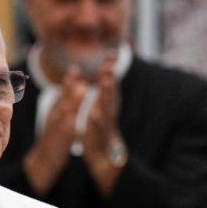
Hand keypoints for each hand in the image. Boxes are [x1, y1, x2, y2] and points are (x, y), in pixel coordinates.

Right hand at [24, 66, 84, 194]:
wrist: (44, 160)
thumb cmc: (54, 137)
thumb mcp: (59, 118)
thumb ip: (66, 103)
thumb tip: (76, 88)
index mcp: (56, 111)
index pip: (62, 93)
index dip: (68, 80)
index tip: (75, 67)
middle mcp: (55, 117)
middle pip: (61, 98)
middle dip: (68, 84)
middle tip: (75, 71)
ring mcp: (56, 128)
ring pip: (63, 112)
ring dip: (71, 101)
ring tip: (80, 89)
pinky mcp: (58, 140)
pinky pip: (63, 132)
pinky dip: (68, 124)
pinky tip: (73, 118)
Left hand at [80, 52, 122, 194]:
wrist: (103, 155)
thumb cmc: (101, 128)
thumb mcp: (102, 106)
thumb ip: (105, 89)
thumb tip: (107, 69)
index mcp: (107, 102)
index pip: (108, 81)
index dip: (110, 67)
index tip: (112, 51)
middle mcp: (109, 110)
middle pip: (110, 91)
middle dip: (110, 76)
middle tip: (110, 62)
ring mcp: (106, 123)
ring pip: (107, 106)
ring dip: (108, 93)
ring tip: (107, 80)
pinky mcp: (100, 136)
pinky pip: (98, 128)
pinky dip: (97, 120)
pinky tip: (94, 113)